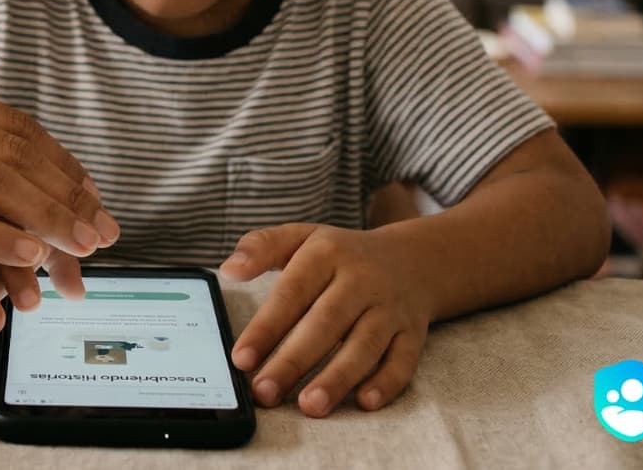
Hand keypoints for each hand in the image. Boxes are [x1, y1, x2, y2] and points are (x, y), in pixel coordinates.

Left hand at [219, 224, 431, 416]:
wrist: (412, 259)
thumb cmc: (340, 255)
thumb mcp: (301, 237)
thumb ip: (261, 247)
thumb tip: (229, 269)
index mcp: (326, 254)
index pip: (291, 293)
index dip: (266, 328)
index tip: (241, 359)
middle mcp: (361, 280)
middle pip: (325, 323)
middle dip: (294, 361)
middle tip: (265, 392)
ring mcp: (390, 308)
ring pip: (365, 345)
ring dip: (338, 377)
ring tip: (310, 406)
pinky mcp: (413, 332)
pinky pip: (404, 360)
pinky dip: (387, 382)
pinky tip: (365, 403)